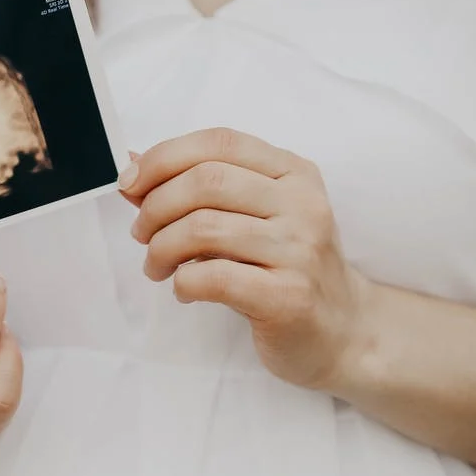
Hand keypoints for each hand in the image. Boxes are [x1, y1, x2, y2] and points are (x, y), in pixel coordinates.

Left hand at [118, 128, 368, 389]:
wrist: (345, 332)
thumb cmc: (284, 268)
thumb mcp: (249, 216)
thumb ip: (196, 187)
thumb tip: (131, 161)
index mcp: (292, 172)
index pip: (219, 143)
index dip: (163, 157)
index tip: (130, 182)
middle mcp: (303, 204)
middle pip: (206, 181)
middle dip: (155, 206)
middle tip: (142, 233)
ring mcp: (300, 250)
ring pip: (203, 228)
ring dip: (161, 248)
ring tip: (157, 265)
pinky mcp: (290, 297)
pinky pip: (214, 277)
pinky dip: (183, 282)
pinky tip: (184, 289)